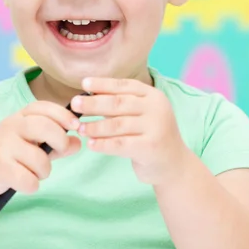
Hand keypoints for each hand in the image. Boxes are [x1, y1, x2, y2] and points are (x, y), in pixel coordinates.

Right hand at [0, 101, 81, 199]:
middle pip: (44, 127)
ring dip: (44, 172)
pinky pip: (30, 180)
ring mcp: (3, 146)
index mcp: (18, 117)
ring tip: (34, 173)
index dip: (63, 114)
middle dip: (60, 141)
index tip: (76, 126)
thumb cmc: (6, 157)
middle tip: (59, 152)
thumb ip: (55, 143)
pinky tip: (22, 183)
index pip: (43, 107)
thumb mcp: (30, 144)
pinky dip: (32, 186)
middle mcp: (9, 127)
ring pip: (40, 160)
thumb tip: (78, 142)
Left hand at [71, 77, 187, 185]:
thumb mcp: (139, 115)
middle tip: (74, 104)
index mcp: (152, 95)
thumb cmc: (148, 136)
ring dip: (95, 126)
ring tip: (80, 128)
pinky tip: (91, 145)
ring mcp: (156, 127)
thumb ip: (119, 105)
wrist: (173, 164)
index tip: (83, 83)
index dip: (102, 84)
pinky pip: (121, 144)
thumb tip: (87, 96)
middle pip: (118, 103)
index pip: (124, 85)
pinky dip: (103, 144)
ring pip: (118, 124)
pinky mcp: (151, 147)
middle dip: (93, 103)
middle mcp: (156, 108)